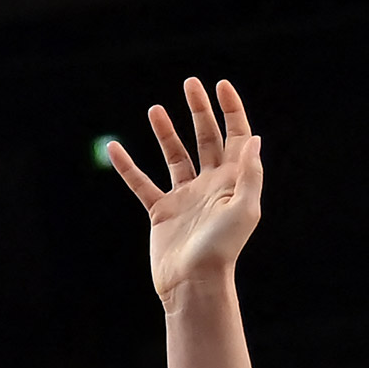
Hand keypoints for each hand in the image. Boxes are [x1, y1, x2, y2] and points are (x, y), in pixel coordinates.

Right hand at [105, 77, 263, 302]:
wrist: (194, 282)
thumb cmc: (222, 249)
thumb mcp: (244, 209)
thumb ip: (248, 173)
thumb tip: (252, 138)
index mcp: (233, 181)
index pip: (236, 136)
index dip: (231, 110)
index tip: (220, 86)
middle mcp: (210, 184)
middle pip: (206, 138)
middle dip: (199, 111)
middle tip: (190, 85)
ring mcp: (184, 196)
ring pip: (174, 156)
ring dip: (166, 132)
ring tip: (155, 109)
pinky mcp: (161, 211)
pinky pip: (141, 184)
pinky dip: (128, 167)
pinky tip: (116, 149)